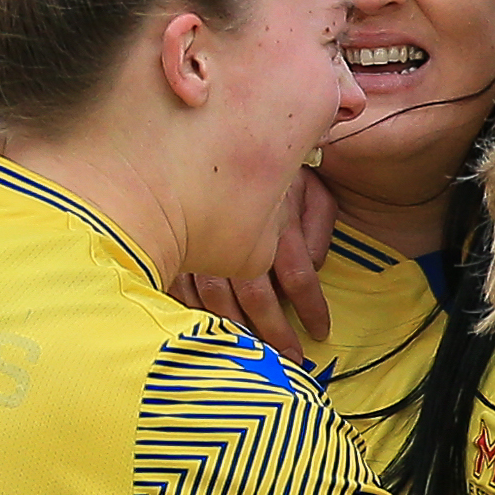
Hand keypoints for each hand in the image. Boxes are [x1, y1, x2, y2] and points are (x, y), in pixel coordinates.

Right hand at [170, 172, 334, 361]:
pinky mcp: (173, 246)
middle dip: (275, 334)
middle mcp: (237, 235)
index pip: (298, 276)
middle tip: (291, 362)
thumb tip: (316, 265)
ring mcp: (202, 242)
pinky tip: (203, 333)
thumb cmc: (271, 161)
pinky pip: (180, 289)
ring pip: (217, 300)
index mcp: (275, 220)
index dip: (312, 308)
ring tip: (251, 356)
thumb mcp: (309, 184)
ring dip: (235, 331)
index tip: (321, 332)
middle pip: (257, 298)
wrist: (209, 132)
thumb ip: (319, 224)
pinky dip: (192, 314)